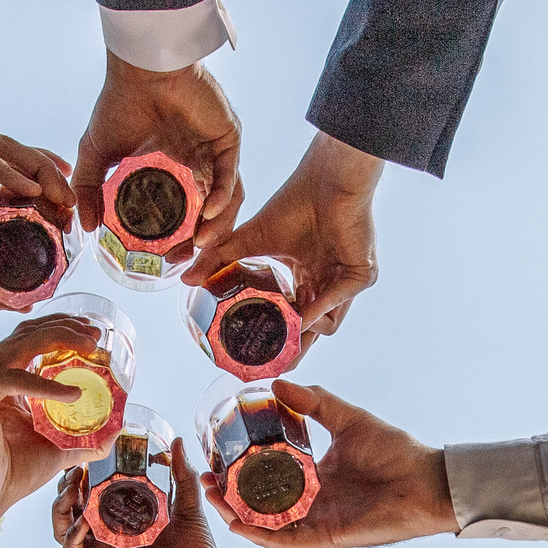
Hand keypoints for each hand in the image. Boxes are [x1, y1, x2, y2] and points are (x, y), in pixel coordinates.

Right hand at [0, 109, 75, 308]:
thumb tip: (13, 308)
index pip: (14, 170)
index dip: (44, 187)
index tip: (68, 209)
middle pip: (18, 158)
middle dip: (51, 181)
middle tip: (74, 206)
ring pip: (7, 150)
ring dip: (39, 174)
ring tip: (62, 200)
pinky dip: (7, 169)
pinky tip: (32, 190)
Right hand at [0, 316, 93, 521]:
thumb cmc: (9, 476)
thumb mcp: (55, 449)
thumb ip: (83, 437)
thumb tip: (116, 432)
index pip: (30, 341)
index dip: (62, 331)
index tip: (93, 334)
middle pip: (27, 333)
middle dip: (66, 326)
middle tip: (96, 333)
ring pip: (24, 342)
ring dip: (61, 338)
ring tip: (92, 346)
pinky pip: (18, 376)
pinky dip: (48, 385)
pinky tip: (74, 394)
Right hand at [53, 439, 232, 547]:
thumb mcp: (188, 508)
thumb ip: (181, 476)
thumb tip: (178, 441)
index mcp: (124, 525)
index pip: (91, 497)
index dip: (82, 478)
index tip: (85, 457)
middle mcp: (108, 541)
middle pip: (70, 512)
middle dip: (65, 489)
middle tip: (75, 470)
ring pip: (63, 532)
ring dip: (61, 509)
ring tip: (71, 489)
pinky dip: (71, 538)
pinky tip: (82, 522)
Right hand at [73, 55, 242, 262]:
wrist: (140, 70)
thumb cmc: (118, 104)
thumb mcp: (96, 154)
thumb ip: (91, 190)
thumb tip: (84, 227)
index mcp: (174, 166)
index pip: (186, 212)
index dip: (181, 239)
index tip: (169, 261)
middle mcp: (198, 161)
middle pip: (210, 211)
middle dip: (202, 241)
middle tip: (188, 262)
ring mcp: (215, 151)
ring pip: (226, 198)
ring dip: (217, 225)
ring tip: (201, 244)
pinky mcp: (228, 138)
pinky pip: (231, 175)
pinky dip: (222, 196)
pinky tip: (209, 213)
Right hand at [187, 131, 381, 344]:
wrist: (326, 181)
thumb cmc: (293, 203)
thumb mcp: (250, 239)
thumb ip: (219, 260)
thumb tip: (185, 278)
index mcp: (306, 276)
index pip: (294, 316)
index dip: (279, 336)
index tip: (260, 355)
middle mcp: (327, 282)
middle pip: (312, 329)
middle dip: (294, 349)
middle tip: (273, 365)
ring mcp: (347, 281)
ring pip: (329, 324)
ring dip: (305, 331)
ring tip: (283, 331)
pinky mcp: (362, 275)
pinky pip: (339, 305)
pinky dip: (319, 311)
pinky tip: (301, 317)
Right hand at [201, 379, 455, 547]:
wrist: (428, 481)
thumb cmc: (396, 450)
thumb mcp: (347, 418)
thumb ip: (314, 402)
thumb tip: (278, 382)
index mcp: (314, 474)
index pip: (268, 475)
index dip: (239, 469)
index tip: (215, 453)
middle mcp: (311, 500)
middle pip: (259, 502)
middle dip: (228, 494)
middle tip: (204, 478)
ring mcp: (316, 520)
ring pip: (266, 524)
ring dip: (237, 515)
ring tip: (212, 498)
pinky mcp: (326, 537)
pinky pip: (286, 541)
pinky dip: (261, 535)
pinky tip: (239, 524)